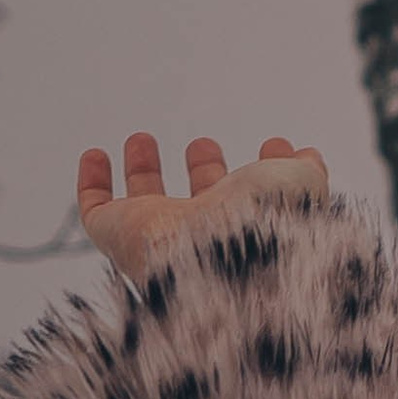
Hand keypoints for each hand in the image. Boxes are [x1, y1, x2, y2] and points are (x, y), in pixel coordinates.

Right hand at [76, 129, 329, 284]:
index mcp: (248, 231)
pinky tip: (94, 154)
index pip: (253, 204)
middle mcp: (204, 239)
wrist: (222, 258)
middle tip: (203, 145)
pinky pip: (95, 213)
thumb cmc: (269, 225)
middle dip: (204, 171)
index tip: (274, 144)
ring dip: (143, 172)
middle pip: (200, 206)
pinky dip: (90, 185)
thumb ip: (307, 173)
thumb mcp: (302, 188)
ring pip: (145, 207)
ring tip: (141, 139)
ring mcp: (158, 239)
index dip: (260, 174)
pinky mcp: (117, 237)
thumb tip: (307, 155)